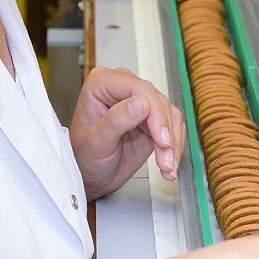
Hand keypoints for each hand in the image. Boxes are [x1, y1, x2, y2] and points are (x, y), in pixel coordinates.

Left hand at [68, 66, 185, 201]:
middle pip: (158, 101)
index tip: (162, 139)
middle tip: (166, 159)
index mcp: (102, 84)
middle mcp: (123, 88)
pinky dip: (174, 146)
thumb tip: (141, 103)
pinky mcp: (151, 118)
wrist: (90, 174)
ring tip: (166, 166)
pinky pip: (172, 126)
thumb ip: (116, 120)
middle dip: (165, 133)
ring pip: (169, 114)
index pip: (139, 89)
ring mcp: (139, 102)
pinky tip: (168, 163)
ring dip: (172, 143)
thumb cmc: (83, 156)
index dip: (155, 113)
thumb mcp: (96, 141)